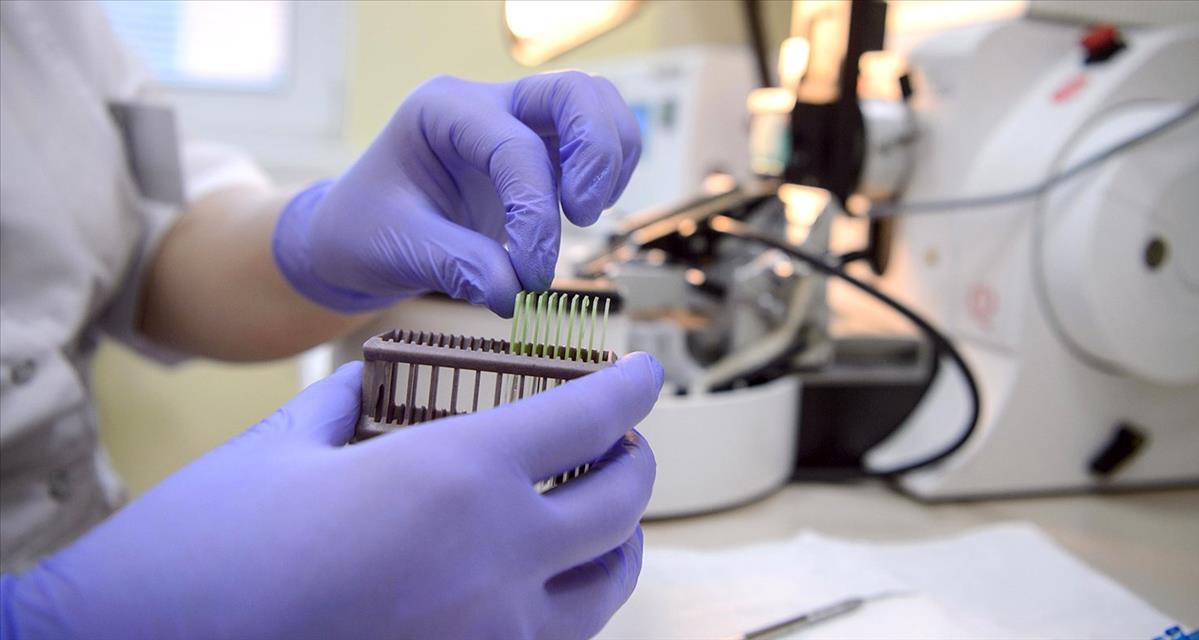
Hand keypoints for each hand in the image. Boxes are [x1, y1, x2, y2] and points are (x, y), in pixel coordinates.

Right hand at [2, 354, 662, 638]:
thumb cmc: (201, 546)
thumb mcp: (279, 446)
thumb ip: (348, 402)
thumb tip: (372, 381)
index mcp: (454, 478)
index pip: (588, 417)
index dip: (631, 388)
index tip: (646, 374)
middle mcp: (496, 562)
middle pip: (622, 501)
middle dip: (634, 458)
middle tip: (619, 440)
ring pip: (609, 584)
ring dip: (619, 538)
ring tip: (601, 514)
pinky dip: (569, 604)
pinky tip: (542, 584)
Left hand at [272, 72, 641, 315]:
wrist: (357, 236)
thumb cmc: (366, 232)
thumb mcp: (398, 249)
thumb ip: (457, 266)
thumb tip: (511, 294)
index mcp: (442, 110)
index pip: (515, 148)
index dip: (535, 214)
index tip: (529, 276)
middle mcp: (486, 103)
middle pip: (574, 93)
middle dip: (595, 154)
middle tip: (583, 217)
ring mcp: (519, 121)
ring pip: (596, 106)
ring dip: (610, 160)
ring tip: (585, 216)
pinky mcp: (541, 151)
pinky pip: (598, 141)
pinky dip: (609, 173)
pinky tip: (580, 215)